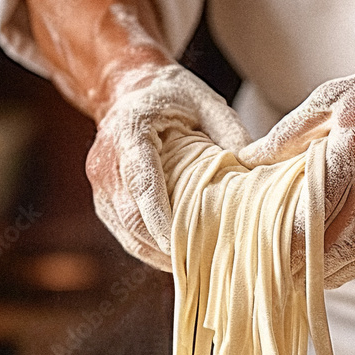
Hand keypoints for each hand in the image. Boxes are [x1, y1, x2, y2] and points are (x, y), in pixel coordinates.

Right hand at [86, 63, 251, 269]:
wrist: (127, 89)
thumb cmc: (171, 95)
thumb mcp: (206, 100)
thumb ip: (230, 131)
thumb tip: (253, 171)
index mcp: (130, 132)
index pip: (142, 182)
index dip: (159, 216)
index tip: (179, 244)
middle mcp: (106, 162)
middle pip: (131, 216)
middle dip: (164, 245)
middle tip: (204, 261)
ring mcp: (101, 184)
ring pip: (127, 233)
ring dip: (159, 253)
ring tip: (195, 265)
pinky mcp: (104, 201)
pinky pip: (126, 234)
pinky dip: (151, 248)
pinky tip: (178, 255)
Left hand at [238, 63, 354, 287]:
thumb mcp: (333, 100)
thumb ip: (288, 134)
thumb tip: (247, 159)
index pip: (312, 219)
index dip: (289, 247)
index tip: (270, 258)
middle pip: (337, 250)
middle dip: (308, 270)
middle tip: (286, 276)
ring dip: (336, 274)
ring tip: (314, 276)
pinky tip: (352, 262)